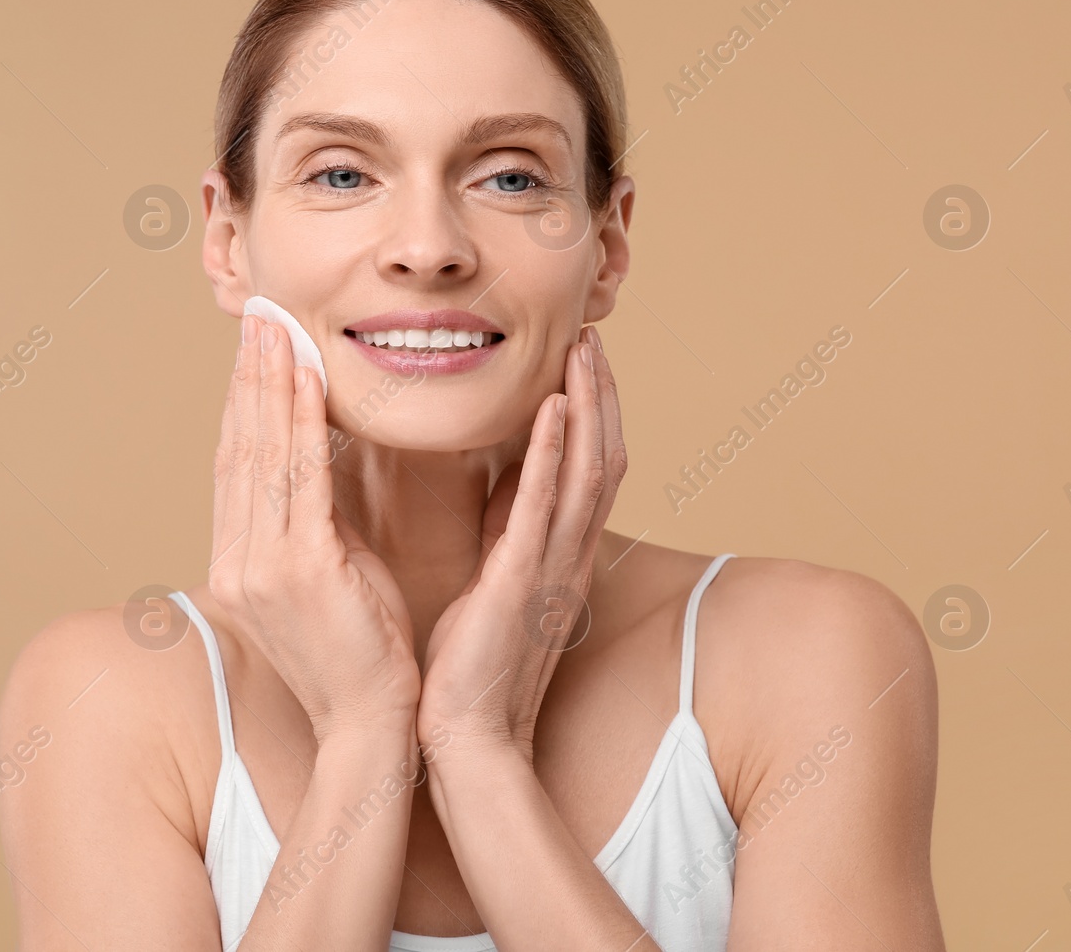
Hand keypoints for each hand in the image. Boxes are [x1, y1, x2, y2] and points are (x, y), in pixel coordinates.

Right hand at [209, 314, 421, 746]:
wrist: (369, 724)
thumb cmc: (360, 652)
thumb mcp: (327, 576)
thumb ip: (312, 522)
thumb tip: (318, 465)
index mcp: (239, 564)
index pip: (236, 466)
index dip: (242, 403)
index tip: (254, 350)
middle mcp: (238, 560)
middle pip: (238, 448)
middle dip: (248, 377)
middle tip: (257, 315)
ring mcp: (262, 565)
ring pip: (261, 452)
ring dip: (268, 382)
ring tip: (275, 327)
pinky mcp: (300, 567)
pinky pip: (298, 477)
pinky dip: (299, 420)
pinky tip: (304, 377)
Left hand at [416, 326, 626, 762]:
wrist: (465, 736)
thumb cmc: (471, 662)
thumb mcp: (496, 578)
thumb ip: (508, 526)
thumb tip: (508, 474)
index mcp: (561, 553)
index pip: (591, 466)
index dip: (594, 409)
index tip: (582, 356)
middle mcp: (570, 554)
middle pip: (605, 456)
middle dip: (602, 392)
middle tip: (592, 333)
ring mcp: (553, 568)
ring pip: (589, 470)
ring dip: (589, 405)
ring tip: (583, 349)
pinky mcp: (522, 584)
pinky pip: (545, 509)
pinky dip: (555, 454)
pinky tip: (553, 408)